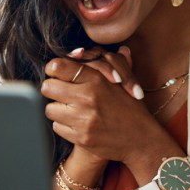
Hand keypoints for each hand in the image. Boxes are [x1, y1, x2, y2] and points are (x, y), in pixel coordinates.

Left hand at [41, 49, 155, 165]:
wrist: (142, 140)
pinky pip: (57, 127)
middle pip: (47, 87)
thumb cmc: (130, 108)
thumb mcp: (122, 81)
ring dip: (58, 109)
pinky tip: (77, 123)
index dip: (53, 69)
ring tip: (71, 109)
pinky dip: (64, 125)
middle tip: (61, 93)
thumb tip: (81, 49)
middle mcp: (88, 98)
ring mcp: (83, 119)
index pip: (57, 66)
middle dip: (52, 89)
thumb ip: (101, 64)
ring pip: (50, 109)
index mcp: (96, 80)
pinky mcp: (81, 137)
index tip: (56, 74)